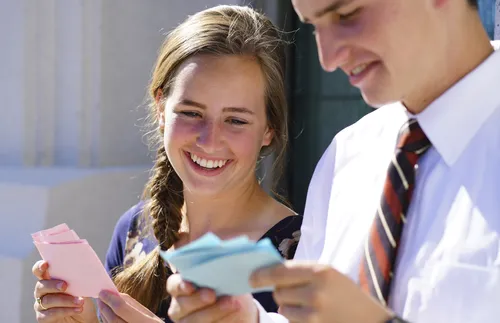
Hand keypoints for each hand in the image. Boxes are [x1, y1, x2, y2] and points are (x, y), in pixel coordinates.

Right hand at [32, 260, 97, 322]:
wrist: (86, 318)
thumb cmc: (82, 300)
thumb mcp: (82, 288)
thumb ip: (77, 279)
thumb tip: (82, 270)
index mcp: (50, 280)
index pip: (39, 271)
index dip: (39, 267)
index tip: (46, 264)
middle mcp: (42, 292)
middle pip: (41, 286)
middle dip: (53, 285)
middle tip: (65, 286)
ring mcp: (40, 305)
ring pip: (48, 301)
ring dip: (66, 300)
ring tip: (80, 302)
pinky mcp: (43, 318)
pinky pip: (50, 314)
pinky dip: (65, 311)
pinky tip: (77, 309)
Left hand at [97, 290, 163, 322]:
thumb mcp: (150, 315)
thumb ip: (133, 305)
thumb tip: (116, 294)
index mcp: (147, 322)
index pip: (123, 309)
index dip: (111, 299)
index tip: (103, 291)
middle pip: (114, 319)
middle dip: (105, 307)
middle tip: (100, 297)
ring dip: (103, 314)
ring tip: (102, 304)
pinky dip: (106, 321)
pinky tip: (106, 315)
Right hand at [166, 273, 257, 322]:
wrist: (239, 307)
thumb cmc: (228, 286)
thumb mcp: (224, 275)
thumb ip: (217, 268)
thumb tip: (221, 257)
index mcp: (182, 286)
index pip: (173, 285)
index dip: (180, 285)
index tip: (190, 285)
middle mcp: (181, 305)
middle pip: (181, 305)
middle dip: (197, 300)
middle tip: (212, 294)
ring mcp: (188, 321)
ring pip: (192, 320)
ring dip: (212, 312)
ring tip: (231, 303)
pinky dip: (220, 321)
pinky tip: (232, 314)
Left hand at [250, 261, 392, 322]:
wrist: (371, 321)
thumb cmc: (347, 294)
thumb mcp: (329, 274)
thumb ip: (302, 271)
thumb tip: (268, 272)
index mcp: (320, 271)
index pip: (280, 271)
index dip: (262, 274)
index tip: (251, 277)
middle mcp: (316, 291)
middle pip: (278, 290)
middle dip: (281, 290)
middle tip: (295, 291)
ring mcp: (315, 313)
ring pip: (283, 306)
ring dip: (288, 305)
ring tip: (308, 305)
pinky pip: (291, 320)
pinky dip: (295, 318)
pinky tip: (312, 316)